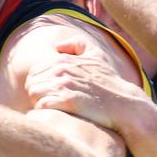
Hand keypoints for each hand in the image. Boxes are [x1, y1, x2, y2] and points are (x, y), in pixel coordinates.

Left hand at [25, 36, 153, 132]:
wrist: (125, 104)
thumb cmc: (109, 81)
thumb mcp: (97, 55)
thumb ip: (77, 44)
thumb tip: (57, 47)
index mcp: (63, 59)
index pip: (34, 71)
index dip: (38, 83)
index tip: (47, 92)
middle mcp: (61, 70)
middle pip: (31, 82)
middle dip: (37, 93)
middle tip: (47, 102)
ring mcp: (64, 85)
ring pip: (34, 93)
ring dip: (38, 102)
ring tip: (50, 108)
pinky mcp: (67, 101)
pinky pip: (42, 105)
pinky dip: (44, 110)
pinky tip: (55, 113)